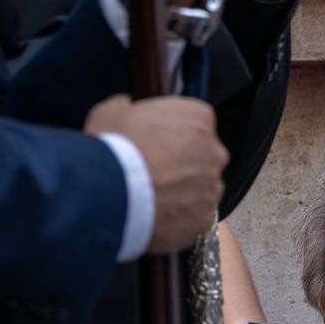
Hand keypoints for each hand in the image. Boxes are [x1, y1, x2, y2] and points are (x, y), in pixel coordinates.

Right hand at [86, 94, 227, 252]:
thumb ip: (127, 106)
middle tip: (155, 171)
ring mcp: (212, 186)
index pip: (195, 122)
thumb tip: (126, 106)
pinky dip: (180, 217)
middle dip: (183, 163)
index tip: (156, 142)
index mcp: (198, 117)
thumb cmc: (114, 148)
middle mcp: (214, 151)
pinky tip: (157, 214)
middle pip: (203, 156)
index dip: (172, 133)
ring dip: (184, 191)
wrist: (110, 192)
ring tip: (153, 196)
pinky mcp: (205, 217)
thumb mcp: (112, 111)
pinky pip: (196, 215)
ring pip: (202, 188)